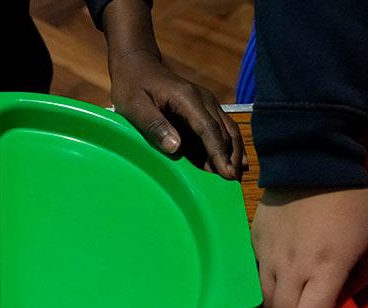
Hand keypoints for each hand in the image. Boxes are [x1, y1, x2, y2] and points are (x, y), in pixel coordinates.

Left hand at [101, 0, 243, 179]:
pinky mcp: (204, 108)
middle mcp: (203, 100)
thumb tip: (176, 147)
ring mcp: (206, 103)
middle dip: (230, 157)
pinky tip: (230, 161)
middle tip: (232, 183)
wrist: (137, 65)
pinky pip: (220, 128)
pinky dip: (226, 145)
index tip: (226, 174)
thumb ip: (155, 125)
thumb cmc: (132, 86)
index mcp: (187, 98)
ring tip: (235, 176)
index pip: (209, 129)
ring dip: (233, 152)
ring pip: (227, 130)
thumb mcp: (135, 106)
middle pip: (224, 131)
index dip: (218, 153)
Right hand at [251, 187, 367, 307]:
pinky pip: (257, 273)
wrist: (312, 163)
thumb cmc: (352, 203)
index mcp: (326, 269)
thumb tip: (345, 298)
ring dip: (279, 304)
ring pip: (264, 301)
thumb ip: (365, 278)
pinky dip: (268, 279)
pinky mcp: (254, 242)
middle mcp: (292, 268)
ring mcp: (268, 255)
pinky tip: (283, 266)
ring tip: (293, 292)